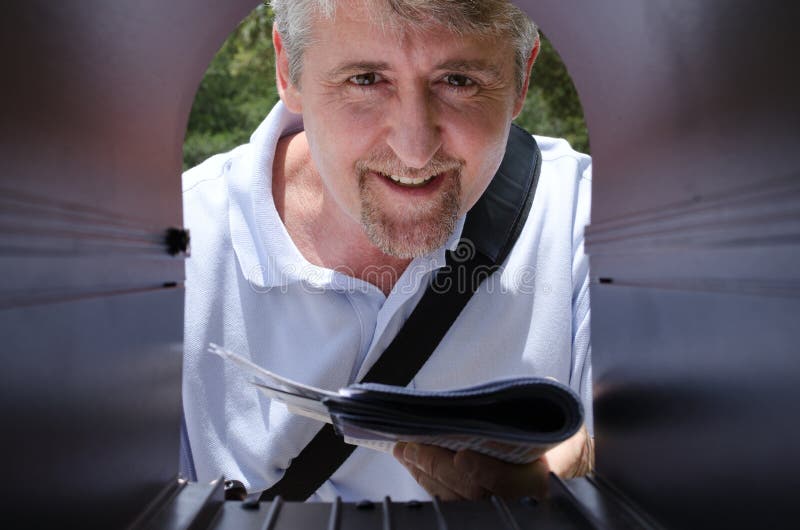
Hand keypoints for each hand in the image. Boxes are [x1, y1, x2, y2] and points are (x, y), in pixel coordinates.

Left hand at [393, 424, 593, 500]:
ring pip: (457, 500)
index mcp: (540, 478)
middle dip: (439, 468)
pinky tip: (413, 462)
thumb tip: (516, 389)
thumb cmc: (554, 435)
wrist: (564, 461)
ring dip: (425, 474)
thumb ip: (530, 407)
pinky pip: (452, 500)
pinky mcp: (481, 507)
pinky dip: (429, 481)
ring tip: (405, 450)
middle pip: (473, 492)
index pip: (511, 483)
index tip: (462, 455)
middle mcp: (519, 501)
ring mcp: (499, 507)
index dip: (484, 472)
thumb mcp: (550, 417)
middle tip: (413, 446)